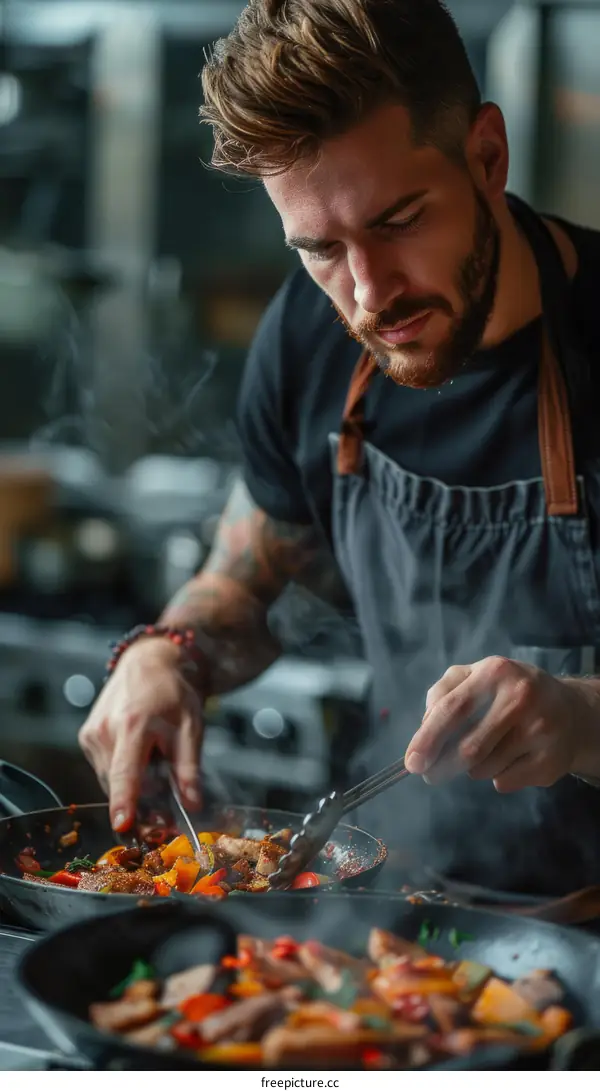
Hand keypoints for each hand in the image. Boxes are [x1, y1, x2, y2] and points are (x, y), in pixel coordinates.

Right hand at [78, 638, 203, 830]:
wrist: (148, 663)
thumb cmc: (172, 693)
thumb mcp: (191, 728)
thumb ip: (189, 768)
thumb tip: (192, 804)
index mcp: (133, 725)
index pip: (126, 773)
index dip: (124, 802)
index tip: (122, 825)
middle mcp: (105, 731)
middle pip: (119, 783)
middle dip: (141, 800)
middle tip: (166, 807)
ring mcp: (91, 734)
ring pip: (110, 779)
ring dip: (132, 784)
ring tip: (154, 762)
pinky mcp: (86, 736)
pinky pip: (105, 768)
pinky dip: (122, 770)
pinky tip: (138, 754)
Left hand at [404, 656, 599, 791]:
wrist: (570, 711)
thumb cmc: (510, 692)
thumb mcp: (476, 677)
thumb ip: (443, 694)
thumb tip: (424, 727)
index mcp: (495, 672)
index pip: (453, 708)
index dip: (428, 738)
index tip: (412, 762)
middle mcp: (521, 698)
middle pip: (468, 747)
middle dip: (442, 765)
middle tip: (431, 773)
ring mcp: (540, 731)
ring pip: (483, 769)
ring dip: (472, 769)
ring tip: (485, 752)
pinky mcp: (551, 761)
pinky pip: (504, 782)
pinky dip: (495, 778)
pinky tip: (509, 760)